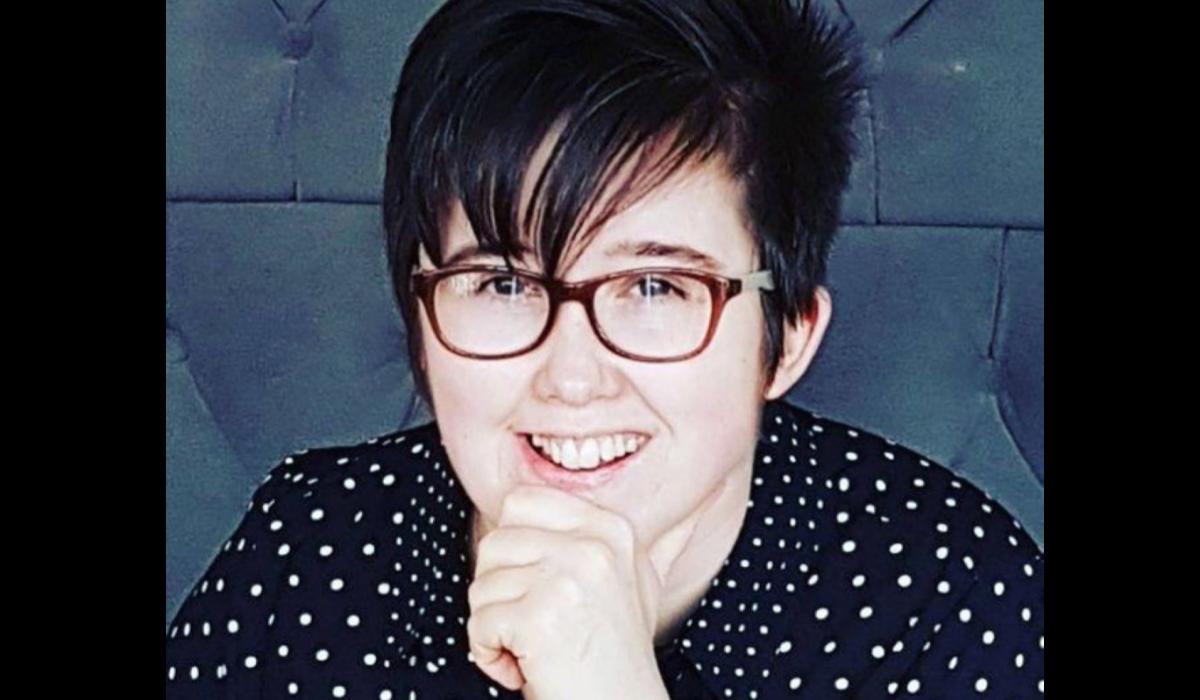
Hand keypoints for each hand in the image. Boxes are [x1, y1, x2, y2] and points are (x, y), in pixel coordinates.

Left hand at [466, 482, 723, 698]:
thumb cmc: (618, 658)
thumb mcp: (639, 584)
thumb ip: (640, 540)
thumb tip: (707, 498)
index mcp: (611, 529)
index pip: (520, 501)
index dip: (511, 547)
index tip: (537, 586)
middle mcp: (594, 546)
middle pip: (494, 542)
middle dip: (498, 592)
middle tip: (537, 626)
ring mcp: (568, 580)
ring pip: (481, 586)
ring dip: (495, 628)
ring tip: (537, 649)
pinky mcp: (540, 618)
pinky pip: (479, 624)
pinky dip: (490, 656)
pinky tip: (527, 670)